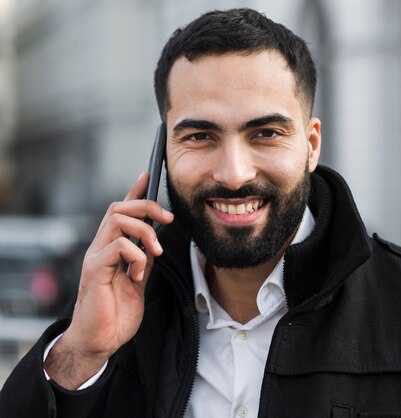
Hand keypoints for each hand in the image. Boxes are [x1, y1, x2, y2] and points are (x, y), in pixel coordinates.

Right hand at [44, 172, 173, 388]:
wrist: (100, 341)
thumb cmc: (116, 313)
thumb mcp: (138, 279)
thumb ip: (143, 258)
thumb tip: (155, 240)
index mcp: (112, 247)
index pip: (122, 211)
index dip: (135, 191)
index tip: (148, 174)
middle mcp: (101, 246)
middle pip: (119, 207)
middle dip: (147, 206)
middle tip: (168, 219)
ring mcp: (96, 256)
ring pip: (118, 219)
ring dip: (145, 231)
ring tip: (156, 252)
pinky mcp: (95, 269)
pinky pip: (117, 246)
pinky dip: (135, 255)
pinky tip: (139, 275)